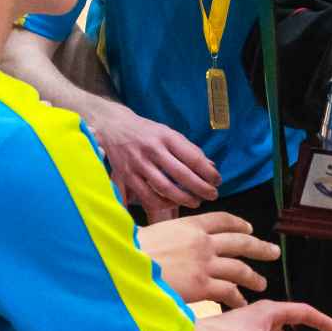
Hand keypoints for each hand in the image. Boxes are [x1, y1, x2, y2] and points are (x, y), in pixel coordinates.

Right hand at [92, 109, 220, 213]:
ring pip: (164, 188)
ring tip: (195, 202)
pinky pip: (146, 196)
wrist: (114, 126)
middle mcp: (152, 150)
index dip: (208, 172)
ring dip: (183, 199)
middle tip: (212, 195)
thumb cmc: (147, 132)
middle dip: (200, 189)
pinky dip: (162, 203)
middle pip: (181, 175)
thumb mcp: (169, 133)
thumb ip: (189, 150)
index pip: (193, 158)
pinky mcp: (126, 176)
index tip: (217, 181)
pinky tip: (172, 204)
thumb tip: (211, 167)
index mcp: (166, 137)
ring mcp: (138, 164)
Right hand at [138, 212, 279, 307]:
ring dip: (253, 276)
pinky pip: (228, 291)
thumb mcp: (150, 232)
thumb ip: (166, 235)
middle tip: (273, 251)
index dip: (238, 224)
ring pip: (239, 268)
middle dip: (259, 247)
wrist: (121, 267)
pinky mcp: (202, 287)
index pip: (222, 220)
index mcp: (189, 225)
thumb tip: (164, 240)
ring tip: (262, 282)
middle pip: (240, 242)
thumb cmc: (126, 251)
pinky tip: (242, 302)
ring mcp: (204, 264)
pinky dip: (237, 297)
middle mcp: (202, 242)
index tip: (249, 228)